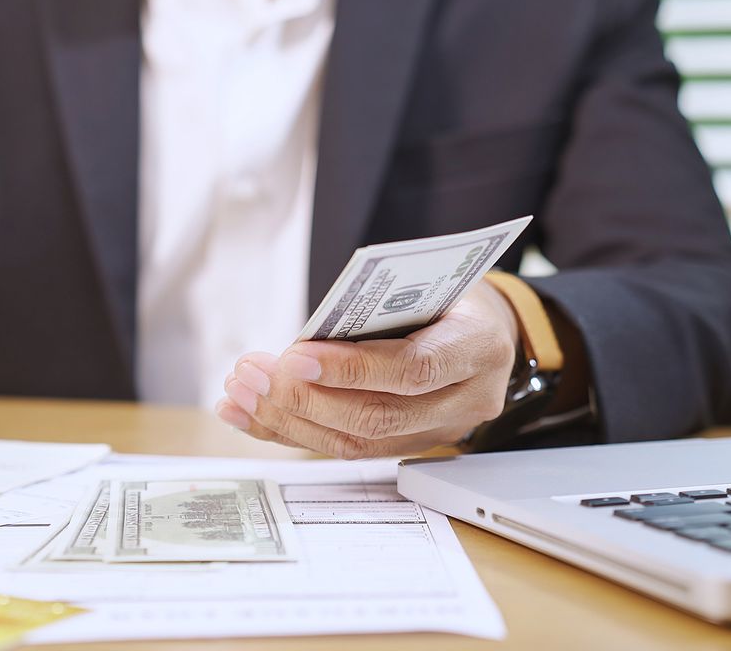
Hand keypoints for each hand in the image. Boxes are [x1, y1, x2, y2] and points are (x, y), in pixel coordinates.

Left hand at [217, 283, 519, 457]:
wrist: (489, 329)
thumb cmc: (450, 294)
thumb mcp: (429, 281)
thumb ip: (381, 306)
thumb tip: (310, 336)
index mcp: (477, 347)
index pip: (413, 370)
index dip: (352, 369)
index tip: (294, 356)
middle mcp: (465, 400)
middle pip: (378, 416)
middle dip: (304, 399)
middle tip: (252, 375)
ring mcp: (438, 431)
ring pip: (357, 443)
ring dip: (288, 420)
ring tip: (240, 394)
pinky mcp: (408, 445)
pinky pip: (346, 449)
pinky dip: (291, 432)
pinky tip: (249, 415)